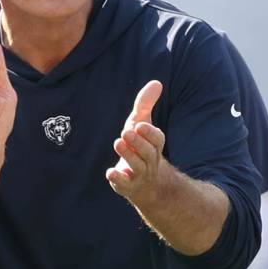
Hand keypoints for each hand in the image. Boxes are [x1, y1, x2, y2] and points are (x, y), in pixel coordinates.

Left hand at [106, 80, 165, 204]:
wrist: (146, 183)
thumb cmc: (141, 146)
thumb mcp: (142, 124)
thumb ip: (146, 104)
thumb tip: (156, 82)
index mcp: (154, 146)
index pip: (157, 139)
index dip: (150, 133)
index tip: (140, 124)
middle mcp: (149, 161)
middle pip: (147, 153)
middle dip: (138, 142)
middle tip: (126, 131)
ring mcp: (139, 174)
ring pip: (137, 167)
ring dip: (128, 156)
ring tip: (118, 142)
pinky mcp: (127, 185)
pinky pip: (124, 184)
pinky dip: (118, 179)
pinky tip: (110, 172)